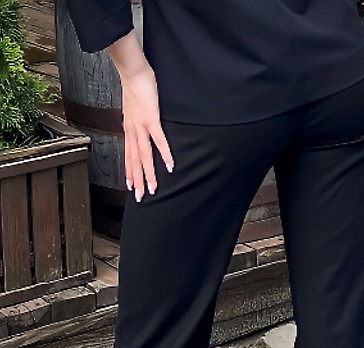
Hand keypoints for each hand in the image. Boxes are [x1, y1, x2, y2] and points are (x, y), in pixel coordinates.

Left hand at [106, 30, 173, 200]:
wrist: (132, 70)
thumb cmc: (135, 85)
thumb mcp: (133, 106)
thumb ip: (137, 118)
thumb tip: (142, 125)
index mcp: (129, 128)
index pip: (128, 155)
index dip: (129, 172)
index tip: (131, 186)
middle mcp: (133, 130)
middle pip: (134, 161)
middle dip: (137, 180)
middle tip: (140, 197)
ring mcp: (142, 126)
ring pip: (144, 155)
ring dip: (148, 173)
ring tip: (154, 188)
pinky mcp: (151, 118)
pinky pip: (159, 140)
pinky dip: (164, 154)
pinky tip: (169, 166)